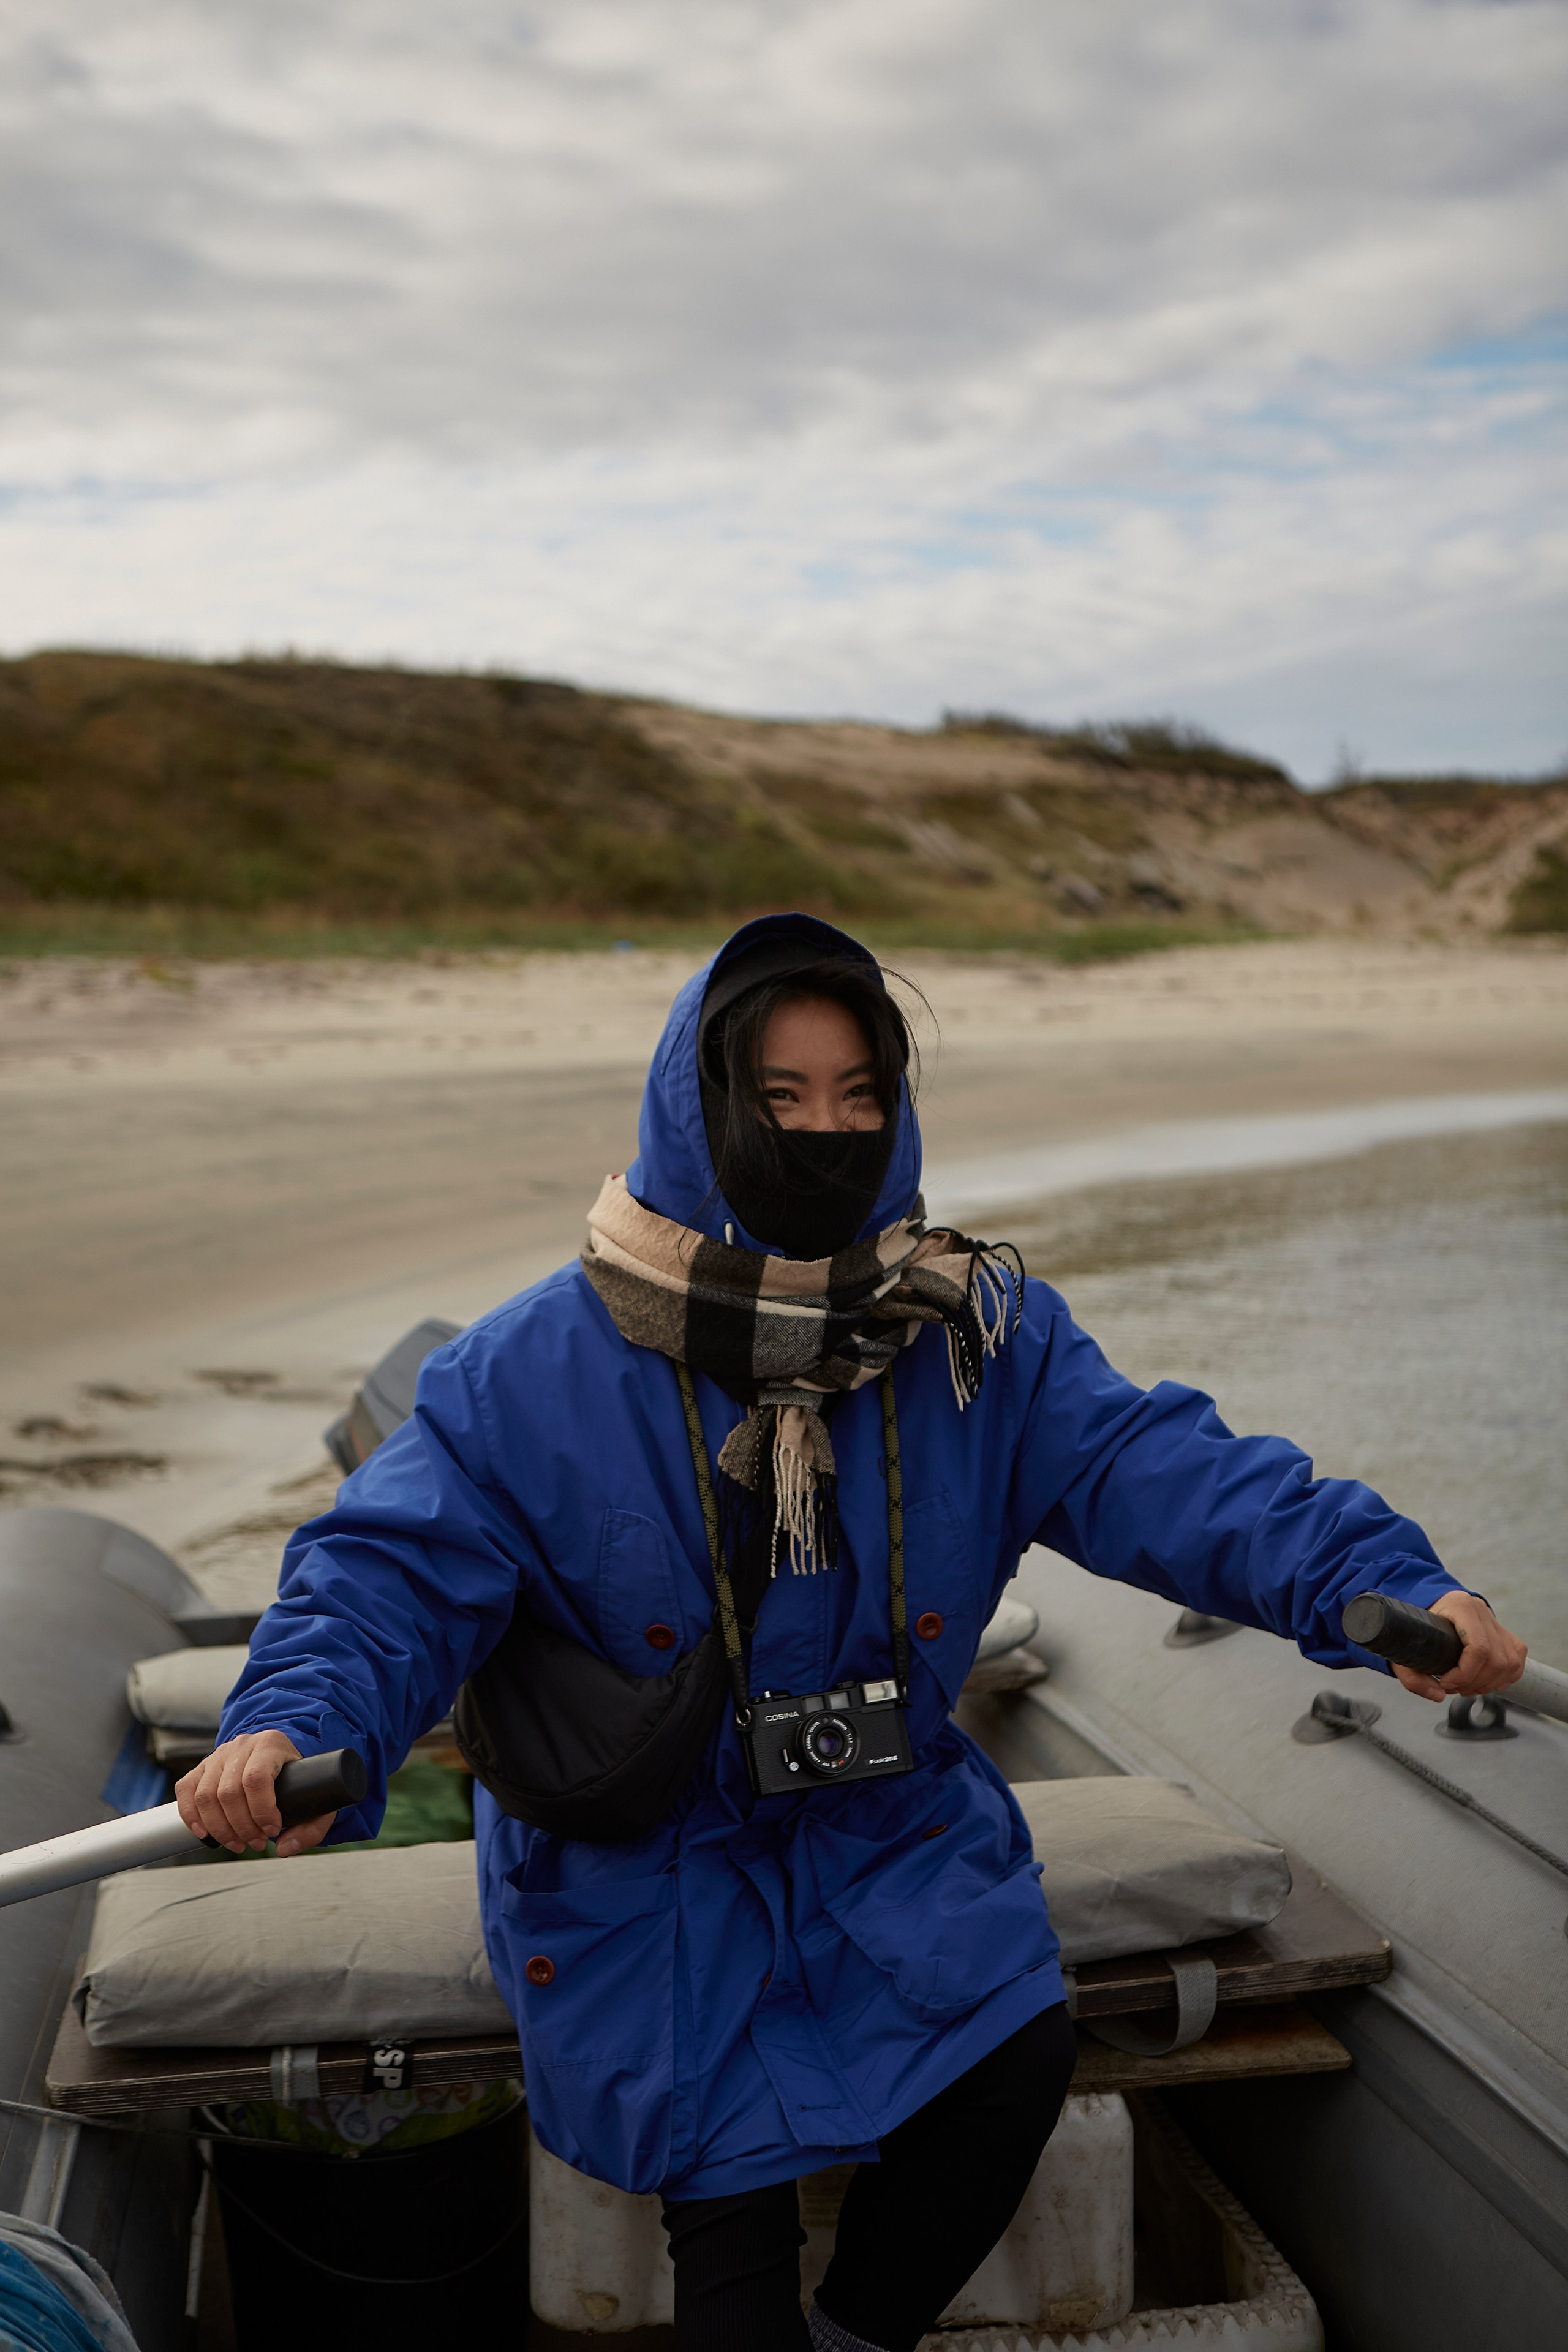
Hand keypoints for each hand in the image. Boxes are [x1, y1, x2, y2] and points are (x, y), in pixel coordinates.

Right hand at [175, 1731, 338, 1856]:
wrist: (281, 1757)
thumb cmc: (299, 1778)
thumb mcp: (317, 1800)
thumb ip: (310, 1829)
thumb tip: (284, 1849)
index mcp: (271, 1744)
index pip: (257, 1778)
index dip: (262, 1811)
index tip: (273, 1829)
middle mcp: (242, 1745)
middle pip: (229, 1792)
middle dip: (242, 1827)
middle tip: (257, 1843)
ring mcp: (219, 1755)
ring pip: (206, 1795)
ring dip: (220, 1828)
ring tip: (238, 1843)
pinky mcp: (203, 1767)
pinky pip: (186, 1790)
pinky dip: (191, 1816)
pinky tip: (205, 1833)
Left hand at [1391, 1591, 1526, 1703]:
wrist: (1424, 1606)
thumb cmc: (1416, 1626)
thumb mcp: (1404, 1649)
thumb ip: (1414, 1677)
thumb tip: (1438, 1695)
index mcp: (1460, 1606)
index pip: (1479, 1647)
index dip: (1465, 1673)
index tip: (1445, 1682)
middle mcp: (1481, 1611)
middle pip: (1496, 1659)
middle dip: (1475, 1682)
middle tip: (1453, 1688)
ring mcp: (1494, 1621)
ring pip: (1510, 1662)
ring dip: (1490, 1684)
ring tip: (1466, 1687)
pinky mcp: (1502, 1633)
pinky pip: (1516, 1660)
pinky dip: (1505, 1678)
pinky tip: (1484, 1683)